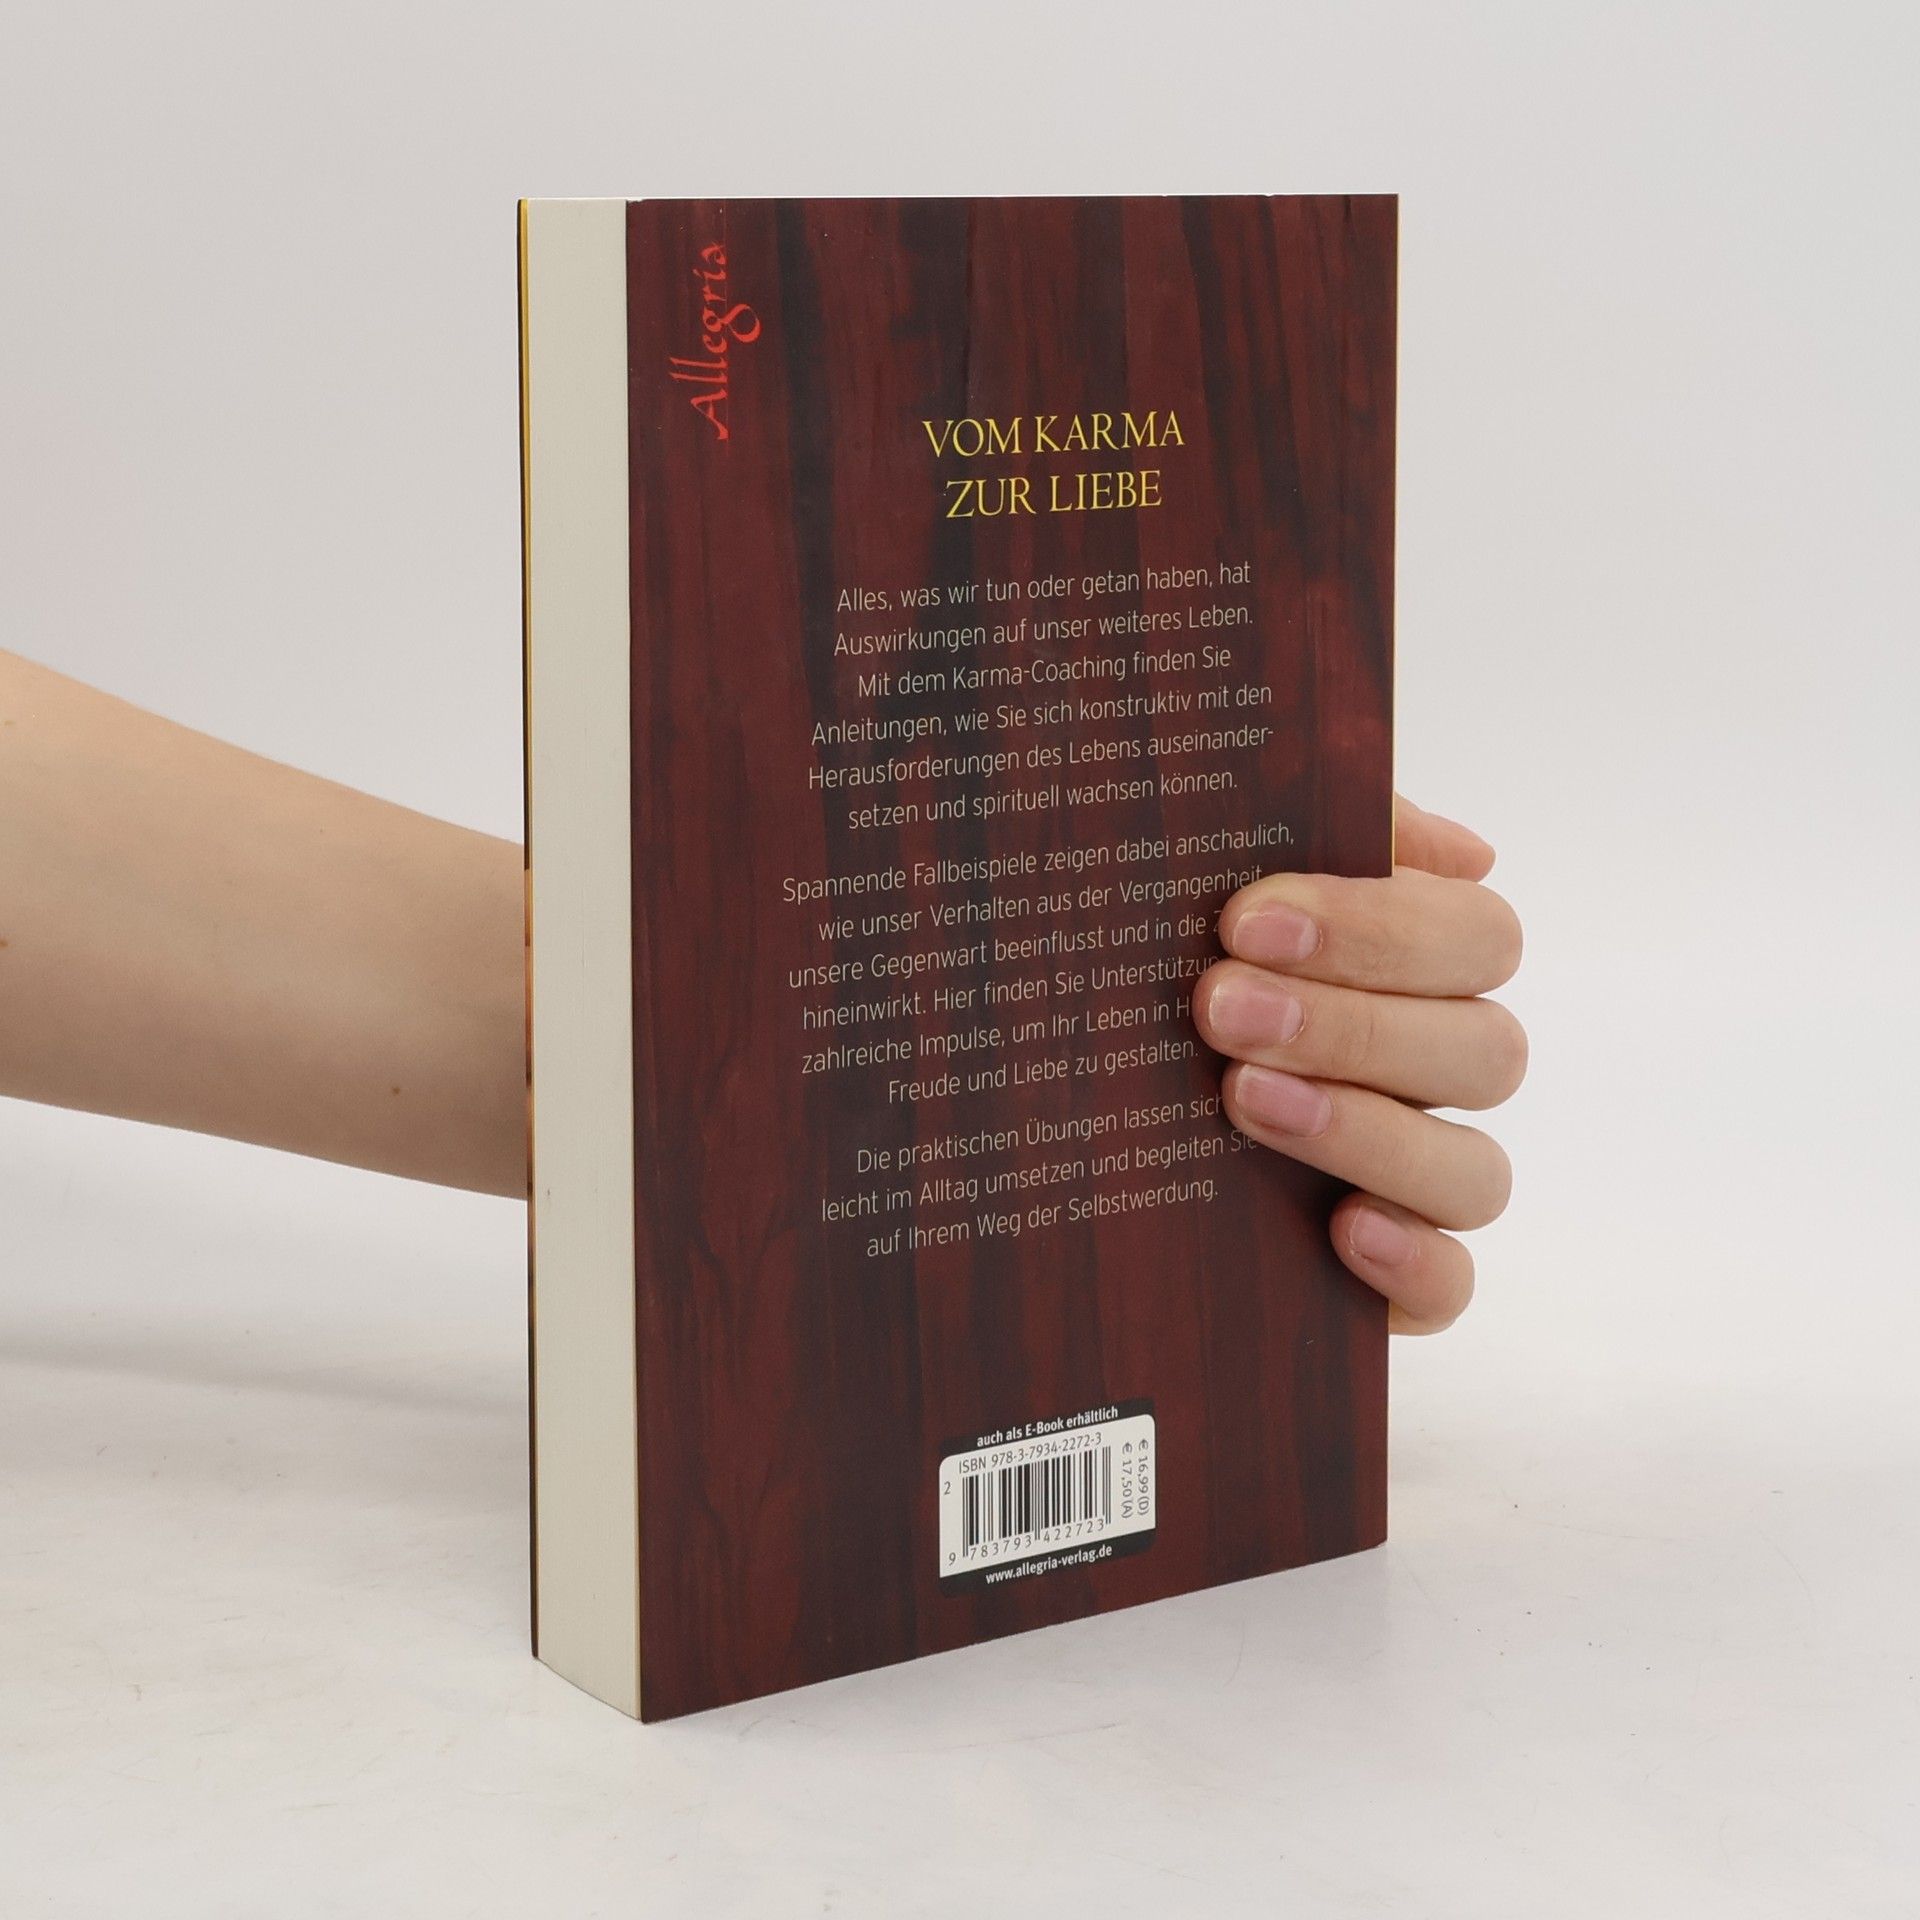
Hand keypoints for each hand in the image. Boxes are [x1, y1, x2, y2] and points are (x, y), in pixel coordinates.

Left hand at [1190, 797, 1524, 1333]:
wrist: (1060, 1098)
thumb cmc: (1162, 962)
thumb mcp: (1214, 876)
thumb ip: (1321, 828)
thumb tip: (1464, 849)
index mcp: (1419, 968)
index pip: (1477, 936)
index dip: (1379, 927)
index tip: (1246, 919)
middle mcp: (1434, 1074)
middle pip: (1483, 1051)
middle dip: (1350, 1024)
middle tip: (1217, 1006)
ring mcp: (1419, 1181)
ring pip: (1474, 1170)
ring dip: (1367, 1130)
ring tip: (1242, 1100)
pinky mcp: (1392, 1279)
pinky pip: (1451, 1286)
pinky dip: (1414, 1263)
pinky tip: (1342, 1230)